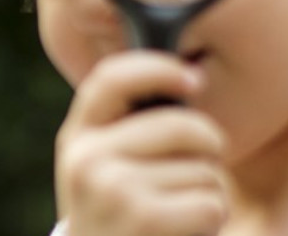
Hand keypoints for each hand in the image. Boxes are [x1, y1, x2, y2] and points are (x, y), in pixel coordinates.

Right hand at [56, 51, 229, 235]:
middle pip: (182, 126)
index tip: (192, 79)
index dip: (157, 68)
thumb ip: (127, 129)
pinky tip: (183, 232)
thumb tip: (187, 79)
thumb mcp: (101, 170)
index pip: (112, 79)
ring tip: (175, 214)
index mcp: (77, 139)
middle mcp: (88, 159)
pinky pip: (211, 202)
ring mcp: (114, 188)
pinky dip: (211, 220)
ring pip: (204, 170)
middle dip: (208, 148)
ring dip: (206, 193)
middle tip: (196, 170)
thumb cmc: (116, 219)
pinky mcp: (145, 219)